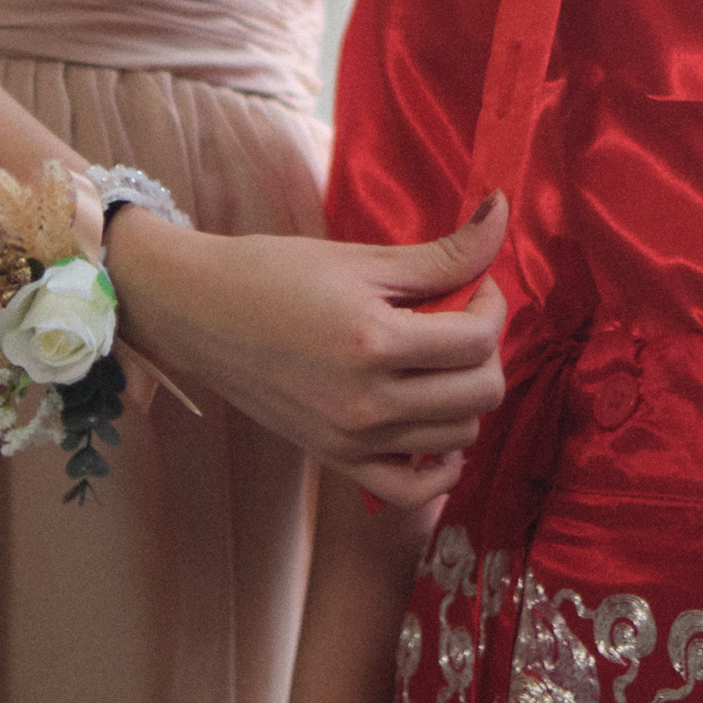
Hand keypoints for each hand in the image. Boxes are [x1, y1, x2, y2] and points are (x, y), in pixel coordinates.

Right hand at [111, 196, 512, 507]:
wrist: (198, 313)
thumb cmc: (273, 273)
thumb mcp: (362, 258)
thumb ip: (443, 252)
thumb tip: (504, 212)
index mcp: (373, 343)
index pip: (478, 339)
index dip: (492, 302)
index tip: (474, 283)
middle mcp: (366, 403)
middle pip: (480, 393)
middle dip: (486, 349)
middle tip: (459, 318)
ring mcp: (351, 440)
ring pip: (459, 438)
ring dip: (466, 396)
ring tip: (438, 361)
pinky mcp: (335, 460)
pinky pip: (412, 490)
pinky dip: (437, 464)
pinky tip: (430, 422)